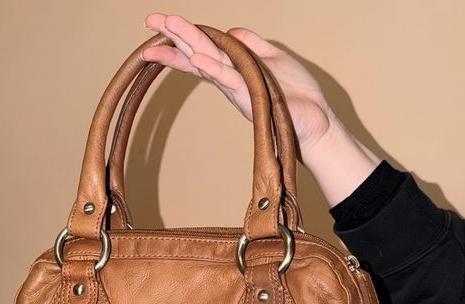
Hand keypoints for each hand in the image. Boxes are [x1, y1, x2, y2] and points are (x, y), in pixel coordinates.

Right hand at [142, 14, 380, 205]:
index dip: (183, 36)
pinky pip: (229, 80)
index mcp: (236, 67)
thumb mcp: (274, 57)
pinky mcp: (251, 97)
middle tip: (149, 22)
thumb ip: (252, 44)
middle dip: (174, 36)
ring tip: (165, 31)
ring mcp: (238, 88)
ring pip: (208, 62)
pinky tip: (198, 58)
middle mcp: (231, 78)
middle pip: (197, 51)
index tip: (161, 23)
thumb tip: (231, 29)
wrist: (314, 120)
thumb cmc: (296, 93)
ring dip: (186, 45)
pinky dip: (214, 69)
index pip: (204, 48)